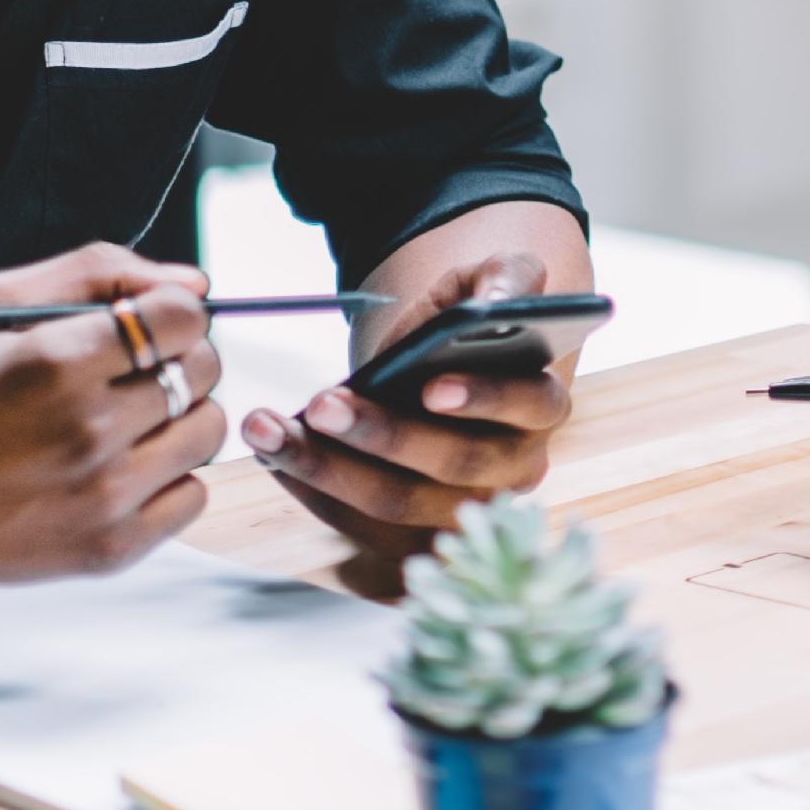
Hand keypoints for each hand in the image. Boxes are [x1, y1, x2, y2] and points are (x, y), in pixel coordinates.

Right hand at [0, 244, 225, 586]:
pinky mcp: (110, 548)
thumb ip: (99, 272)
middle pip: (203, 370)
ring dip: (176, 418)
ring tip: (119, 422)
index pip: (183, 316)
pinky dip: (167, 479)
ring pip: (208, 430)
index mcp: (55, 364)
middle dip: (172, 359)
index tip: (139, 326)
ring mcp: (102, 497)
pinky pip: (194, 495)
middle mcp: (85, 432)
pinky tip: (116, 469)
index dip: (167, 312)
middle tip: (122, 375)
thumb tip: (194, 284)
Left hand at [244, 252, 574, 559]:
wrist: (445, 369)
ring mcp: (463, 508)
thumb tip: (496, 301)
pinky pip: (362, 526)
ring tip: (268, 430)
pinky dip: (313, 493)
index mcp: (541, 404)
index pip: (526, 404)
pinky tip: (274, 455)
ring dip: (328, 470)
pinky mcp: (417, 532)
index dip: (481, 398)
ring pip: (398, 504)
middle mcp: (514, 468)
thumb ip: (508, 276)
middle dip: (382, 435)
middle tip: (320, 403)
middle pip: (452, 463)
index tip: (429, 386)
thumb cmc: (469, 327)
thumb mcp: (492, 284)